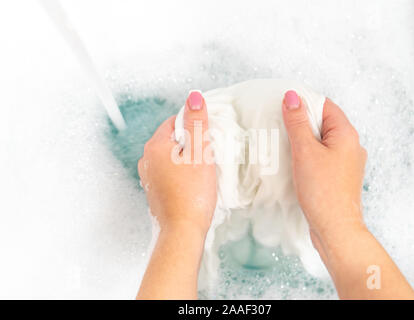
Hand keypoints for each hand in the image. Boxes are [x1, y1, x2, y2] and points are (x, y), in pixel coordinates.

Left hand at [138, 91, 216, 236]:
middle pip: (173, 139)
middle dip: (190, 144)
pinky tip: (193, 184)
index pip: (175, 121)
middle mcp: (147, 159)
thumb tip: (193, 97)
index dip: (193, 126)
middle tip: (207, 156)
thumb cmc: (192, 194)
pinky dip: (181, 174)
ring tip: (201, 172)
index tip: (206, 138)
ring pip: (171, 157)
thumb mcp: (200, 153)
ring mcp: (149, 176)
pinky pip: (170, 172)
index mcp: (155, 146)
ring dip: (186, 160)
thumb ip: (196, 123)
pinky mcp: (155, 190)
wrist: (182, 230)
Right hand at [281, 91, 367, 247]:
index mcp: (347, 134)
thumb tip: (292, 96)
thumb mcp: (305, 151)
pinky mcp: (339, 176)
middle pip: (324, 123)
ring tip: (285, 144)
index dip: (304, 103)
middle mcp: (351, 146)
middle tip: (280, 126)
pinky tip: (295, 162)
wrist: (335, 228)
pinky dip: (308, 155)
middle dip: (302, 123)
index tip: (284, 107)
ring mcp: (346, 162)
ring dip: (304, 140)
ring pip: (322, 141)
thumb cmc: (322, 191)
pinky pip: (323, 157)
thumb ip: (297, 122)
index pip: (325, 106)